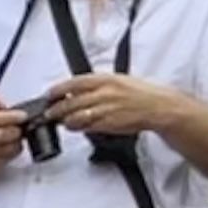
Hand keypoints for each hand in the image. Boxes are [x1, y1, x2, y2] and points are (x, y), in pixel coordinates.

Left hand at [32, 72, 182, 143]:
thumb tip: (75, 91)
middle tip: (49, 112)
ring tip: (62, 121)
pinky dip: (78, 128)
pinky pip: (87, 127)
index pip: (76, 82)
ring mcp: (106, 108)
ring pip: (76, 116)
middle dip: (56, 109)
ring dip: (66, 120)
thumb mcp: (118, 81)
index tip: (49, 94)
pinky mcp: (109, 123)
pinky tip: (75, 127)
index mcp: (106, 79)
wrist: (158, 107)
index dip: (59, 89)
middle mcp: (105, 92)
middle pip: (71, 101)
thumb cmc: (139, 94)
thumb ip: (97, 86)